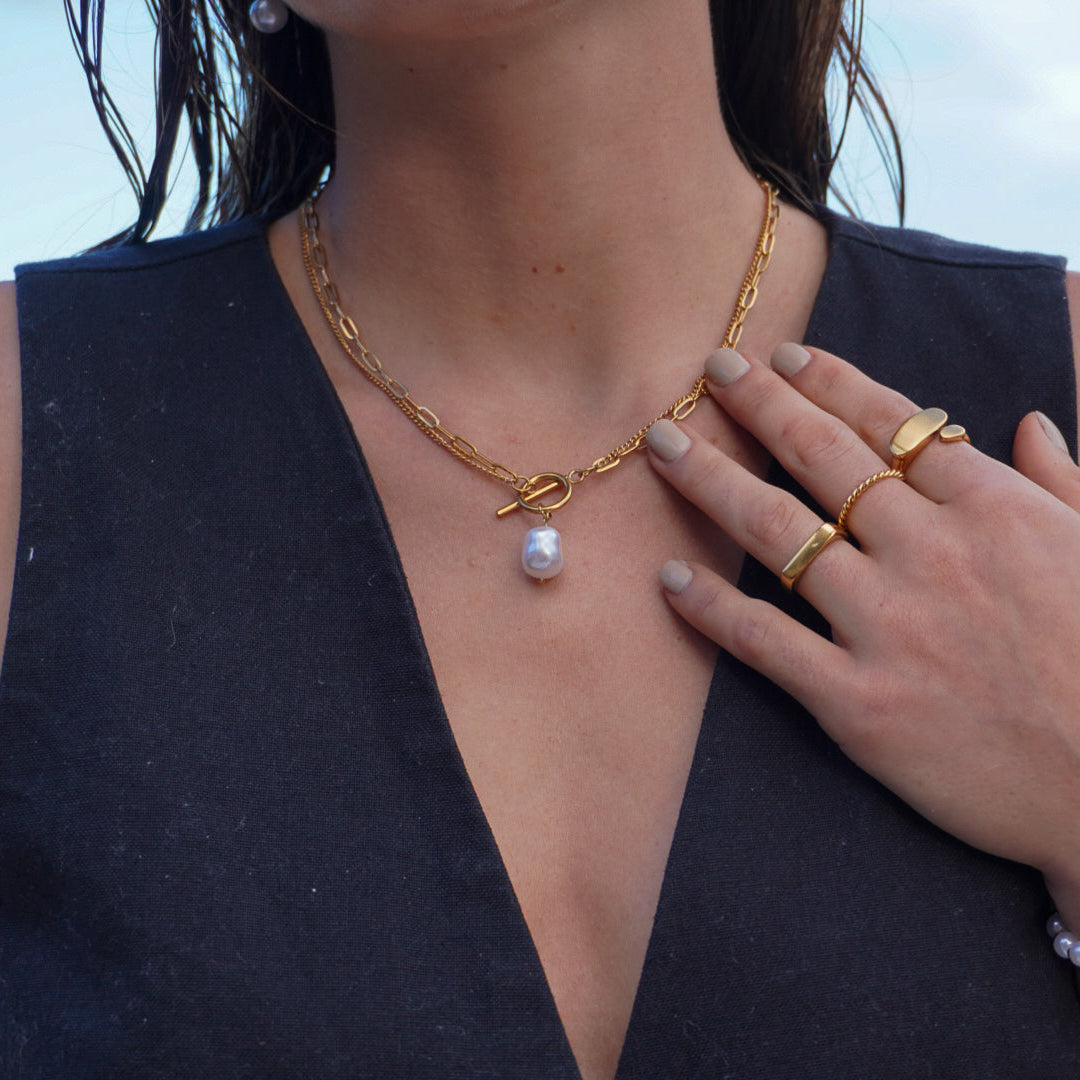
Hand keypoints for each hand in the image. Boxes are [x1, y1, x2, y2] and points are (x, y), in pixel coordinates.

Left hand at [646, 343, 1079, 925]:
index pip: (891, 424)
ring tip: (665, 444)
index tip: (783, 357)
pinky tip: (668, 577)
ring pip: (776, 532)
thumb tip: (1027, 424)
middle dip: (759, 405)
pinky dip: (709, 607)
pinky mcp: (858, 702)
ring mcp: (888, 626)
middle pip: (822, 457)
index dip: (829, 383)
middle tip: (712, 368)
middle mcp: (929, 552)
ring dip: (710, 480)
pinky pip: (764, 640)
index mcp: (992, 509)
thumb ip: (1063, 484)